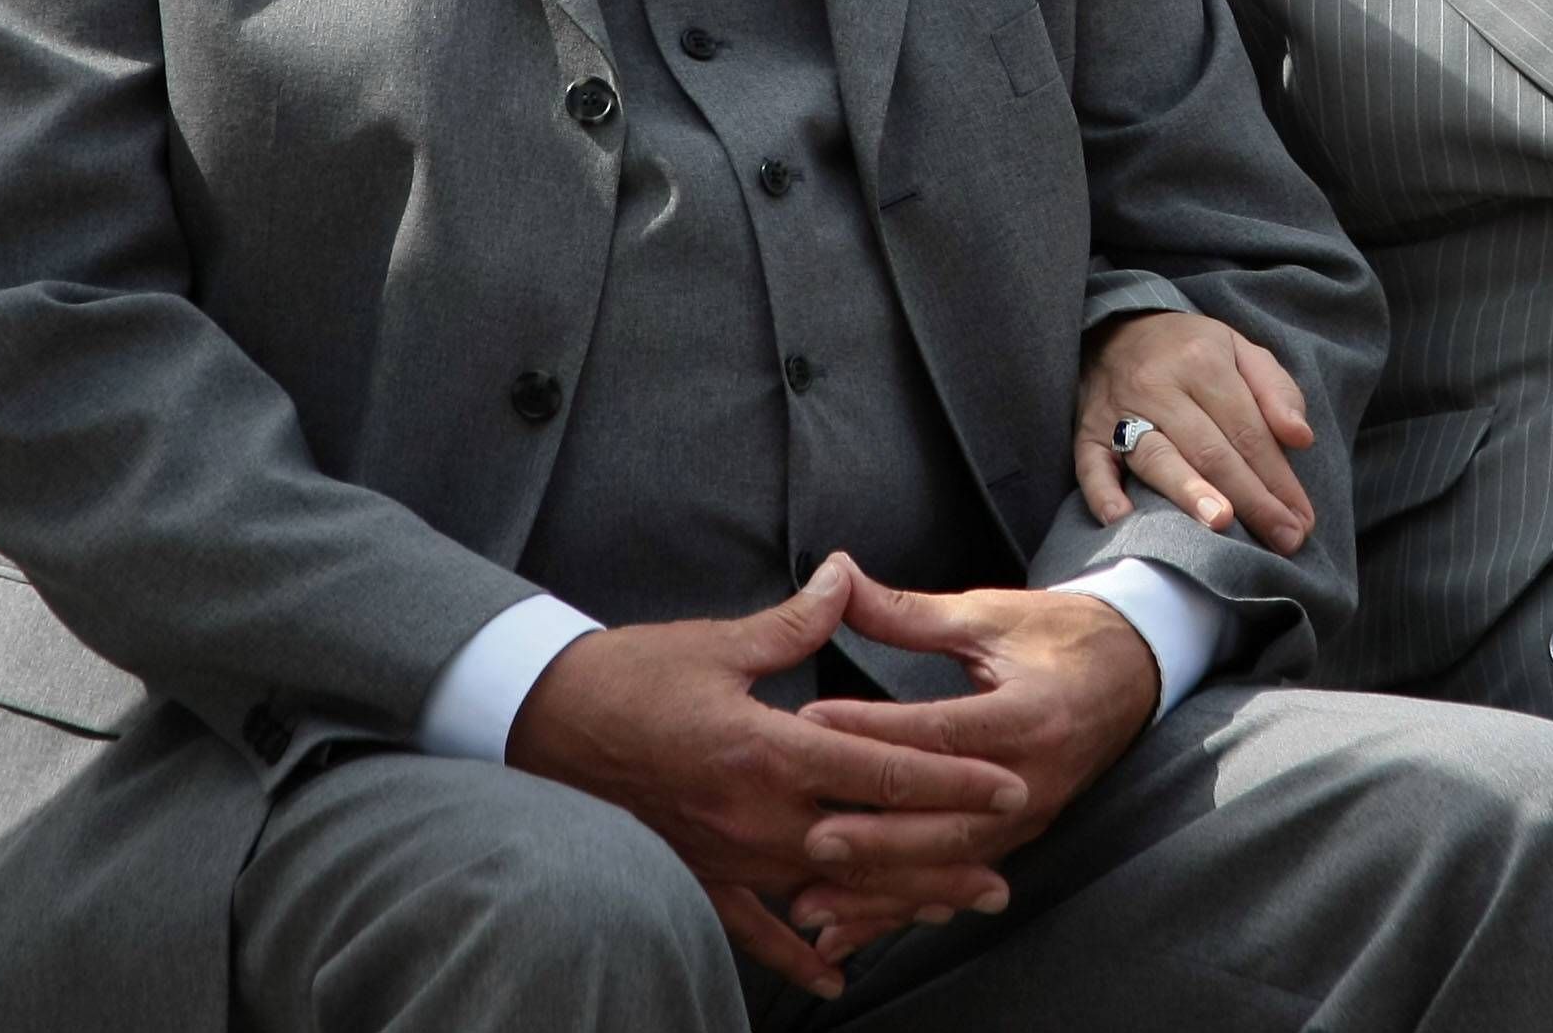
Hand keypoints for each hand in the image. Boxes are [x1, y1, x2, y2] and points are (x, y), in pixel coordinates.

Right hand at [504, 555, 1028, 998]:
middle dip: (940, 862)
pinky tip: (831, 976)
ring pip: (828, 889)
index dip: (952, 782)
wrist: (544, 724)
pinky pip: (752, 926)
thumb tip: (845, 575)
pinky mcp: (697, 873)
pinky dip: (794, 953)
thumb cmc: (633, 675)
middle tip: (1000, 879)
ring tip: (947, 912)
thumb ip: (796, 622)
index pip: (882, 770)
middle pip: (871, 845)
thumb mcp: (721, 644)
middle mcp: (757, 813)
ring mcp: (727, 853)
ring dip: (889, 903)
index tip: (1008, 791)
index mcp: (770, 748)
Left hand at [788, 565, 1158, 959]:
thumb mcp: (991, 615)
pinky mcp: (1018, 840)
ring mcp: (1028, 819)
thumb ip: (911, 613)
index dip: (874, 729)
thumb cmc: (1057, 636)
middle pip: (946, 819)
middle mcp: (1032, 780)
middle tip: (810, 839)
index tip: (809, 724)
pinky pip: (955, 881)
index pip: (940, 731)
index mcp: (1028, 715)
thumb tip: (838, 578)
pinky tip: (849, 935)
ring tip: (811, 904)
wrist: (1132, 673)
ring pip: (946, 865)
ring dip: (879, 890)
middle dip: (877, 836)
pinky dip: (901, 908)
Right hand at [1075, 311, 1315, 552]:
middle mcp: (1160, 386)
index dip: (1279, 478)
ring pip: (1157, 457)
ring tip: (1221, 524)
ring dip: (1189, 492)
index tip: (1302, 520)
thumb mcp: (1240, 350)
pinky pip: (1091, 465)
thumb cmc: (1189, 351)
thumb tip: (1301, 439)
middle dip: (1251, 499)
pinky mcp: (1087, 432)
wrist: (1115, 329)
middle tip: (1284, 538)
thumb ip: (1276, 391)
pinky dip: (1103, 493)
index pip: (1247, 430)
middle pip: (1210, 450)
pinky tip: (1122, 519)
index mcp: (1203, 362)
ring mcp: (1119, 411)